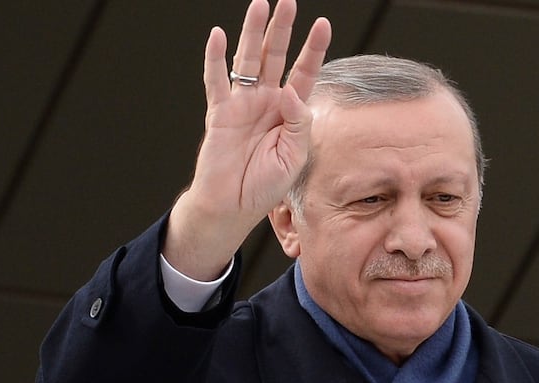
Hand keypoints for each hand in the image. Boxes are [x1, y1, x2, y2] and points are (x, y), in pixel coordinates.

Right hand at [164, 0, 331, 279]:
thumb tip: (292, 92)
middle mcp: (267, 102)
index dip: (313, 50)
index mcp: (290, 113)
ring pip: (248, 60)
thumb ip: (299, 124)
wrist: (232, 205)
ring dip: (253, 33)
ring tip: (260, 5)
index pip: (304, 73)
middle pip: (277, 57)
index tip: (323, 25)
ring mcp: (243, 104)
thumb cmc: (266, 186)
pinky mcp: (219, 112)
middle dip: (283, 29)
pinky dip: (216, 58)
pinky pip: (217, 80)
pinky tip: (218, 35)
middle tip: (289, 2)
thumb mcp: (295, 158)